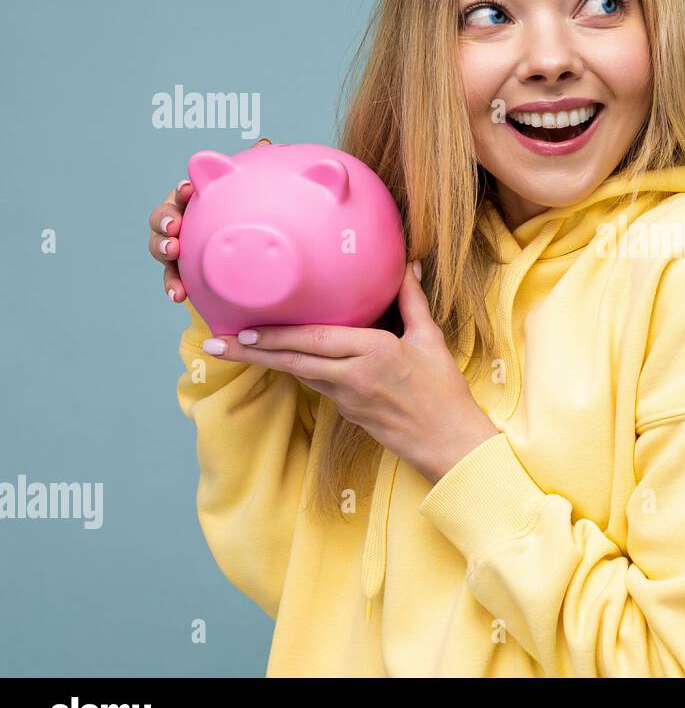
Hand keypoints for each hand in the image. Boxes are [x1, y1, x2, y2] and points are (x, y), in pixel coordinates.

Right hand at [148, 137, 273, 303]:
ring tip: (171, 254)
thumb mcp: (249, 197)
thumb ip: (253, 172)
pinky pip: (172, 279)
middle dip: (163, 220)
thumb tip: (265, 142)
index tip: (188, 190)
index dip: (182, 191)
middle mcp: (182, 221)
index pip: (183, 193)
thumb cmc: (240, 217)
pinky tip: (178, 295)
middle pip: (162, 216)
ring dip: (162, 249)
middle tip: (173, 228)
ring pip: (160, 246)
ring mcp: (178, 247)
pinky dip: (172, 285)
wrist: (245, 256)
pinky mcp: (181, 272)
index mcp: (195, 202)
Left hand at [198, 260, 499, 484]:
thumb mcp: (430, 340)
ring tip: (232, 350)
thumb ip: (413, 301)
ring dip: (266, 362)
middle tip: (214, 343)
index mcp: (373, 353)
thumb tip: (406, 265)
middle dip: (251, 352)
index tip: (244, 329)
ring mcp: (346, 398)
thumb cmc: (444, 390)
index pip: (315, 340)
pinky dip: (296, 370)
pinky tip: (281, 360)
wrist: (448, 442)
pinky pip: (316, 384)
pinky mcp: (347, 412)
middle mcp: (352, 377)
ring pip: (299, 374)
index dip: (276, 336)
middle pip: (293, 361)